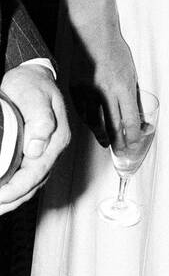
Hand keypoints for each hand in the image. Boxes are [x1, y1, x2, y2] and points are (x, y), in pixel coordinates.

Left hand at [0, 64, 70, 213]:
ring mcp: (45, 153)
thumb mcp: (36, 96)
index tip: (0, 196)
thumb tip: (38, 146)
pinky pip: (26, 177)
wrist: (33, 76)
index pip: (37, 172)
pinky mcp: (36, 153)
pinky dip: (15, 189)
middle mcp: (52, 150)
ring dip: (14, 199)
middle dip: (13, 200)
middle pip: (34, 184)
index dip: (17, 188)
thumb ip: (40, 120)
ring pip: (30, 185)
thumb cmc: (33, 84)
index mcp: (56, 140)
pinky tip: (3, 193)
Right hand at [68, 28, 140, 149]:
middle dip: (119, 141)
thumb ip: (133, 94)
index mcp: (123, 87)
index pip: (130, 119)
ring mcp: (89, 91)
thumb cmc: (116, 51)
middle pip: (114, 124)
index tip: (135, 142)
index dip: (133, 134)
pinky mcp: (76, 88)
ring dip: (103, 135)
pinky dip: (89, 121)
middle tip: (122, 152)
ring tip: (107, 143)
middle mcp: (106, 91)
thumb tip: (137, 113)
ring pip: (96, 121)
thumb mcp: (132, 72)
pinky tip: (94, 127)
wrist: (93, 35)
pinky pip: (82, 111)